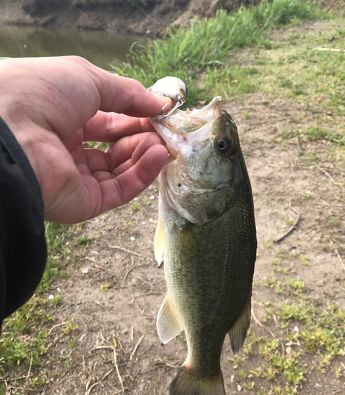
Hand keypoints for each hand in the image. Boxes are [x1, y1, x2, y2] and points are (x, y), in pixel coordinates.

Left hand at [0, 56, 170, 222]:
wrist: (14, 133)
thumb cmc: (42, 94)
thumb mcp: (87, 78)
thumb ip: (126, 92)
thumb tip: (160, 104)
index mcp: (63, 117)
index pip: (107, 120)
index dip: (134, 114)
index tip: (160, 111)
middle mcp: (69, 149)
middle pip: (116, 146)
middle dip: (143, 135)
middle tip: (165, 128)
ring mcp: (77, 178)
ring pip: (121, 169)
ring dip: (145, 153)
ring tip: (163, 142)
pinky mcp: (86, 202)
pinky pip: (120, 189)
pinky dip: (142, 173)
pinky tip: (158, 155)